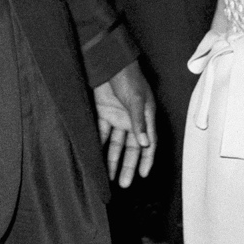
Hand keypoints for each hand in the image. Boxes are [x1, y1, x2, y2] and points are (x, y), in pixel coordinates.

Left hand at [94, 61, 156, 187]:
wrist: (108, 60)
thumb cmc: (129, 77)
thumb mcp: (137, 100)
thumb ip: (139, 122)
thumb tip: (145, 144)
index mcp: (145, 117)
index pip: (148, 144)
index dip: (146, 160)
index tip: (142, 175)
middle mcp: (132, 120)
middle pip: (131, 148)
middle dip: (127, 165)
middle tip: (124, 184)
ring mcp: (117, 117)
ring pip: (115, 144)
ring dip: (112, 159)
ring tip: (108, 177)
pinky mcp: (103, 112)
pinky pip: (101, 133)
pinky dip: (99, 144)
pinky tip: (95, 157)